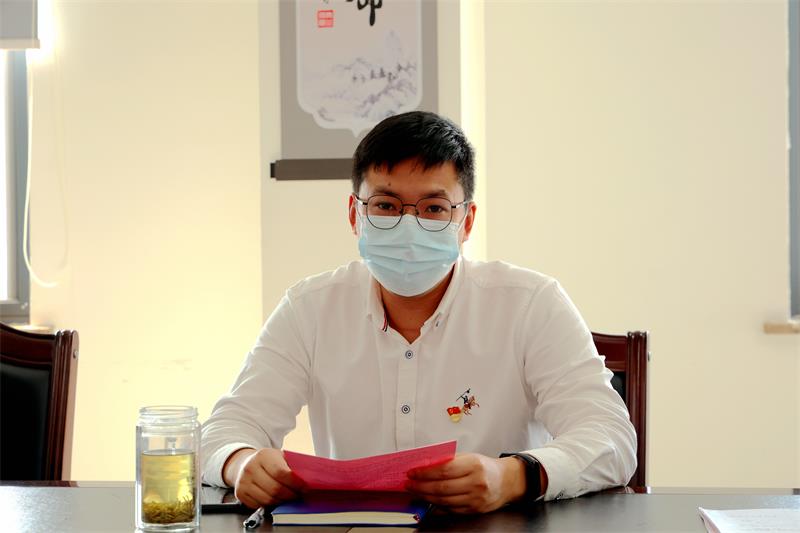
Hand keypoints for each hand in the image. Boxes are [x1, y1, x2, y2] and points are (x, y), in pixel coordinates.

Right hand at [222, 447, 304, 508]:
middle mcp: (251, 468)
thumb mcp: (280, 456)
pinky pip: (260, 505)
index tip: (305, 487)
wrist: (245, 464)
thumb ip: (293, 465)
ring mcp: (243, 482)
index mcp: (263, 456)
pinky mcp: (240, 494)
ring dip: (282, 501)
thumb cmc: (267, 461)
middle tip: (299, 494)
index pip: (281, 473)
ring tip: (289, 497)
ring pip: (268, 500)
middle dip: (291, 495)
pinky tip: (276, 499)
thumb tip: (311, 478)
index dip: (295, 483)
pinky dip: (271, 505)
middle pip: (275, 489)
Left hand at [405, 453, 525, 513]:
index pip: (443, 470)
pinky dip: (437, 506)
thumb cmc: (485, 467)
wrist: (506, 481)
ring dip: (426, 497)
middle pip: (441, 487)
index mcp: (473, 465)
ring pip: (444, 500)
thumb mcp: (469, 457)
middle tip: (409, 484)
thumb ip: (449, 460)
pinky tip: (429, 500)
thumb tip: (424, 464)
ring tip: (416, 492)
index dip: (425, 473)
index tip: (412, 472)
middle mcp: (476, 483)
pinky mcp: (474, 510)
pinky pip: (451, 510)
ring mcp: (475, 499)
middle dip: (421, 486)